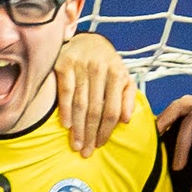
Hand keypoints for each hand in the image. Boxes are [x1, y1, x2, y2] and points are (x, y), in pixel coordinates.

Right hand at [52, 32, 138, 155]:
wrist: (88, 40)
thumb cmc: (108, 65)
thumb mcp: (124, 78)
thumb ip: (128, 97)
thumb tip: (127, 120)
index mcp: (117, 74)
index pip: (112, 110)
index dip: (106, 130)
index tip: (100, 145)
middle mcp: (100, 69)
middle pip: (95, 110)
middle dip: (90, 134)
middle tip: (86, 152)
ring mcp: (81, 66)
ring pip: (80, 104)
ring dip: (78, 128)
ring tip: (76, 145)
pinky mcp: (63, 63)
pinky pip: (65, 92)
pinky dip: (65, 110)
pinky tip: (66, 125)